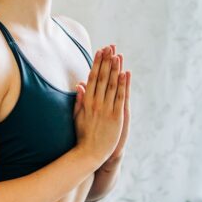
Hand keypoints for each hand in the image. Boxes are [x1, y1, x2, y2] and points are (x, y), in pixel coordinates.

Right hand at [72, 44, 126, 164]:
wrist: (90, 154)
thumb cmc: (82, 136)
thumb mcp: (77, 117)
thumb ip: (79, 101)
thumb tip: (79, 85)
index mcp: (86, 102)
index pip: (92, 78)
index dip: (96, 64)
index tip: (99, 52)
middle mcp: (96, 103)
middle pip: (101, 78)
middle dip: (105, 62)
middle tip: (109, 47)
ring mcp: (106, 110)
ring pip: (110, 85)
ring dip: (114, 69)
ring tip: (117, 55)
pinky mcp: (116, 117)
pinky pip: (119, 98)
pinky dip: (122, 85)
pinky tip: (124, 74)